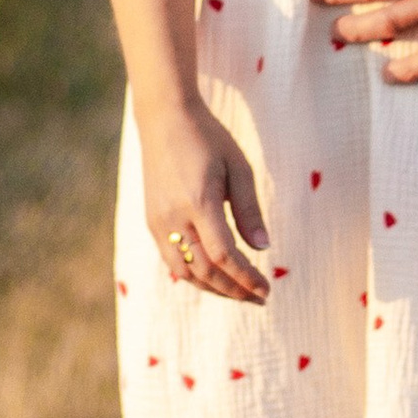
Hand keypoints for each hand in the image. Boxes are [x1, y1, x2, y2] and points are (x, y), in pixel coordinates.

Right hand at [140, 99, 270, 299]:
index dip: (246, 278)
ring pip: (185, 272)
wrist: (165, 119)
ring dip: (214, 288)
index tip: (267, 289)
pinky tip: (214, 277)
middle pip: (205, 270)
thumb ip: (250, 210)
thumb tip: (263, 248)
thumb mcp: (239, 167)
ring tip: (240, 293)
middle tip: (259, 298)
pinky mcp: (151, 221)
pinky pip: (172, 260)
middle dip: (234, 290)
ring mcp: (158, 221)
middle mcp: (174, 217)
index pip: (224, 255)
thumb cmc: (208, 139)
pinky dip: (194, 276)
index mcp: (199, 202)